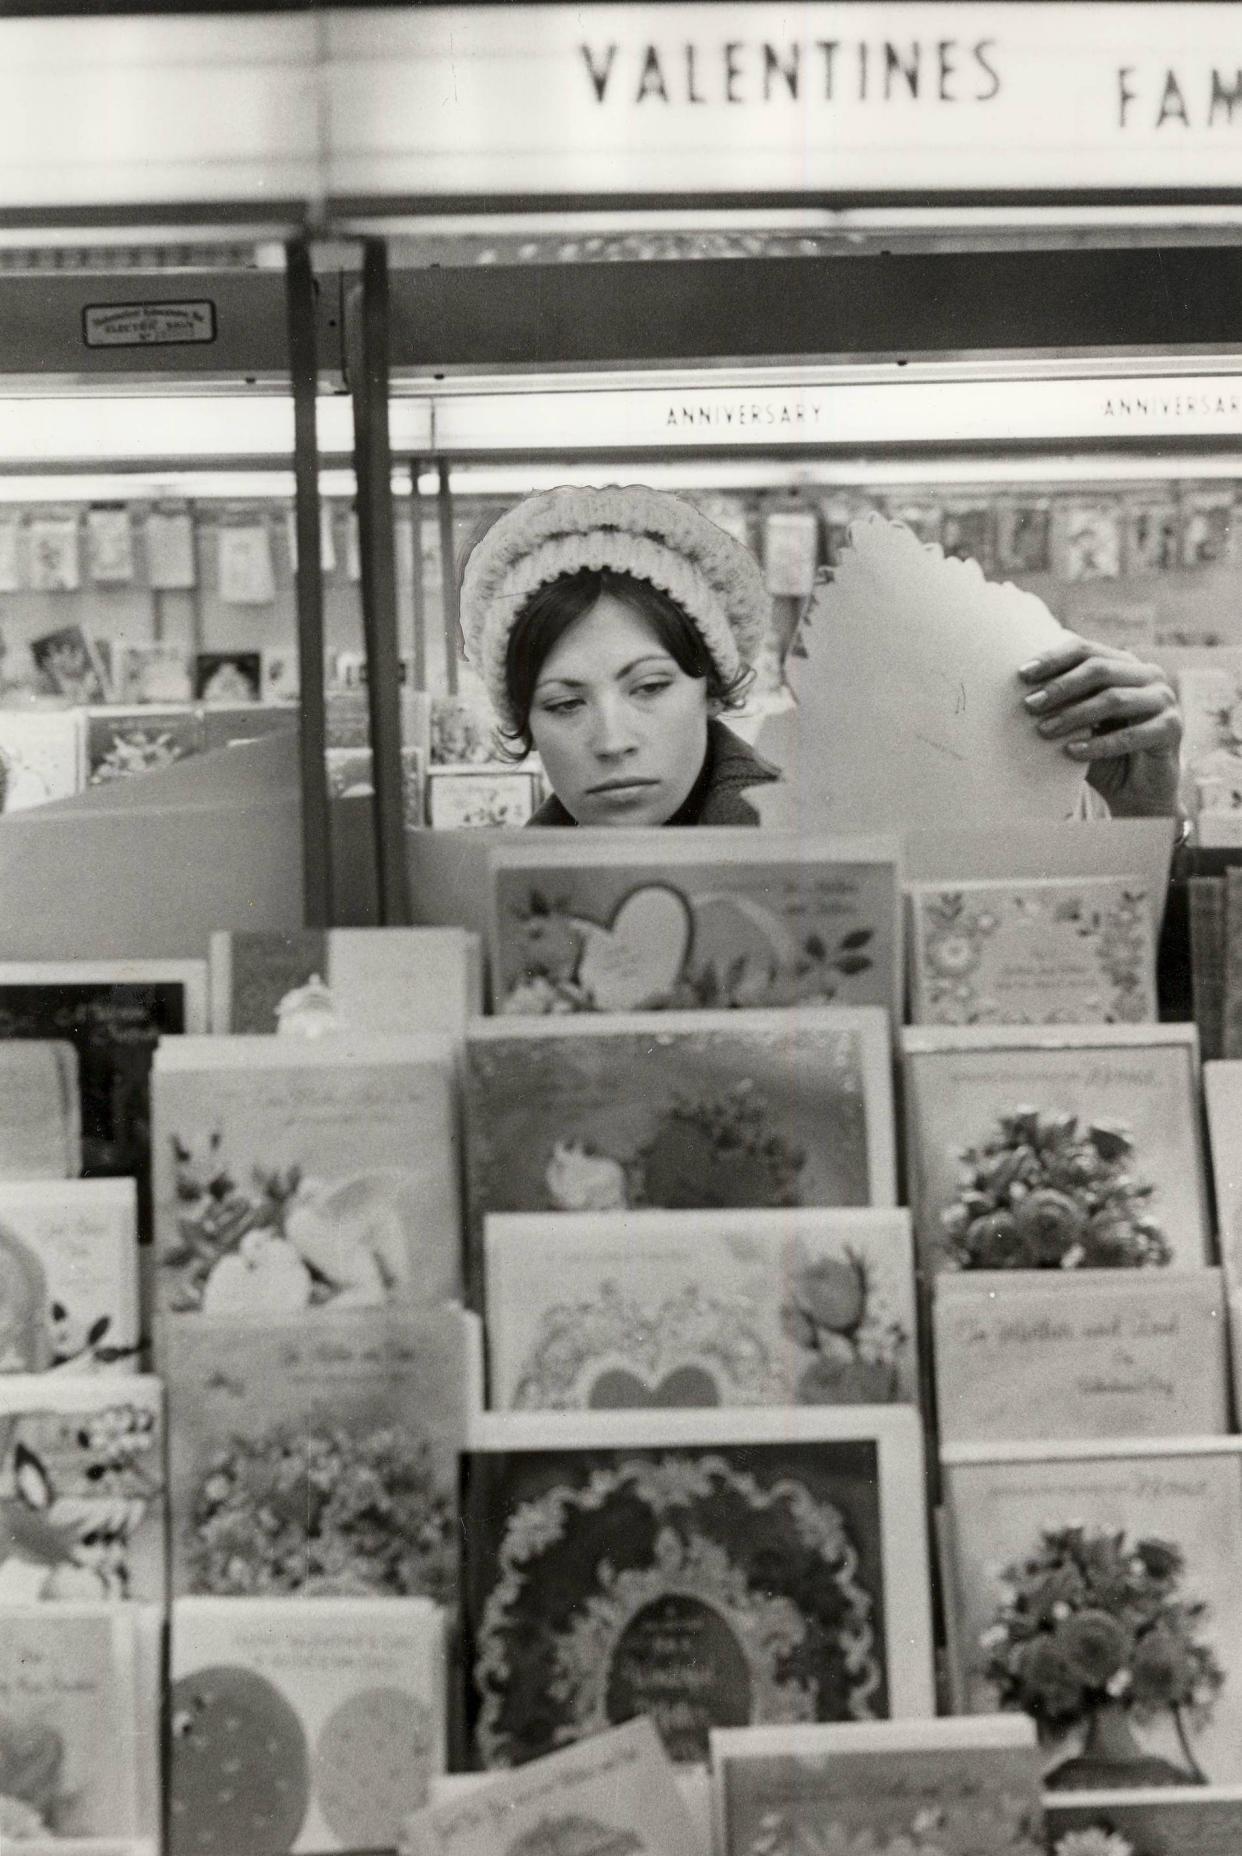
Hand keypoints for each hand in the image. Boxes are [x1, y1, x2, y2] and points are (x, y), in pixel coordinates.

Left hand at [1018, 635, 1182, 817]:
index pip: (1086, 651)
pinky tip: (1072, 752)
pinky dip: (1098, 744)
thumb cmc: (1105, 753)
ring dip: (1074, 715)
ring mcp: (1163, 699)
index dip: (1054, 659)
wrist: (1138, 792)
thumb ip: (1062, 705)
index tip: (1022, 674)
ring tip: (1044, 730)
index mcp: (1124, 665)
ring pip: (1114, 699)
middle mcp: (1147, 675)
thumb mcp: (1080, 725)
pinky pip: (1130, 734)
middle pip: (1099, 670)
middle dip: (1061, 686)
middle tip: (1030, 705)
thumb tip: (1022, 695)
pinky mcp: (1172, 728)